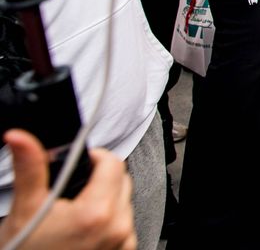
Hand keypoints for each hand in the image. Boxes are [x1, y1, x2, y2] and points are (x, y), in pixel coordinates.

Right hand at [0, 129, 136, 249]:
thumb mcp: (26, 207)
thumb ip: (30, 167)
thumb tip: (19, 137)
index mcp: (96, 212)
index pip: (112, 163)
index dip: (94, 158)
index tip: (79, 163)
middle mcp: (117, 228)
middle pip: (121, 181)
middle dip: (99, 179)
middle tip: (71, 190)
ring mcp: (121, 244)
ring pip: (124, 203)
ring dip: (105, 201)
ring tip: (74, 212)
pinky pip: (125, 226)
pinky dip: (110, 222)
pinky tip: (85, 229)